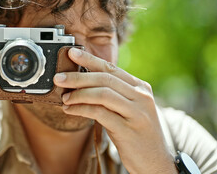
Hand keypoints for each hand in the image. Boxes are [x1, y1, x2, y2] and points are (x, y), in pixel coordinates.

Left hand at [54, 48, 176, 173]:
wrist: (157, 163)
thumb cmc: (138, 134)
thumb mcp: (131, 109)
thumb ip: (114, 95)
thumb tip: (84, 83)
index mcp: (141, 88)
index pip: (111, 68)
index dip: (90, 59)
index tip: (72, 52)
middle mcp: (141, 97)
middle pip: (105, 79)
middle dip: (78, 76)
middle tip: (59, 78)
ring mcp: (136, 113)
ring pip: (102, 93)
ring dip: (78, 94)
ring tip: (64, 97)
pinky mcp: (128, 129)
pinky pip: (99, 113)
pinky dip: (81, 109)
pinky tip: (69, 110)